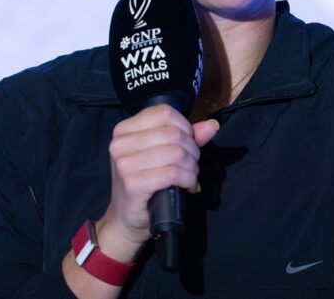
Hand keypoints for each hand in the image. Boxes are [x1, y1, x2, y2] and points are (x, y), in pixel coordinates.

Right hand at [96, 105, 218, 259]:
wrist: (126, 220)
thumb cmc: (145, 183)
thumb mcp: (163, 154)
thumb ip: (187, 137)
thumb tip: (212, 125)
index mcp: (124, 129)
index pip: (164, 112)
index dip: (185, 127)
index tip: (188, 143)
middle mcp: (120, 143)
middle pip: (174, 133)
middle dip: (192, 150)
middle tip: (191, 166)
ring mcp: (124, 163)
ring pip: (176, 153)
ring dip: (192, 167)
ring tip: (189, 177)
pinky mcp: (133, 183)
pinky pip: (173, 173)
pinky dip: (188, 180)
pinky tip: (187, 186)